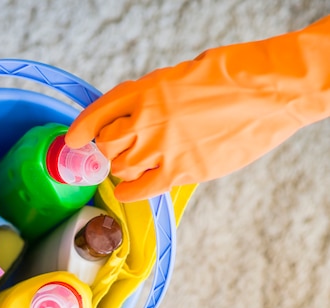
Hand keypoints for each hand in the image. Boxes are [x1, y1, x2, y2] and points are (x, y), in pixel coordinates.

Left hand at [66, 15, 329, 201]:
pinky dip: (127, 192)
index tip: (74, 139)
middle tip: (115, 152)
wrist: (272, 91)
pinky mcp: (181, 171)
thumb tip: (135, 114)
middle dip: (107, 149)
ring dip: (121, 168)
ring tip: (131, 165)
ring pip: (120, 168)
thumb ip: (153, 96)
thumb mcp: (181, 75)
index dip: (82, 128)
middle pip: (106, 145)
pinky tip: (125, 191)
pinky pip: (140, 189)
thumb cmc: (232, 76)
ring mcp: (162, 148)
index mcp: (146, 90)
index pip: (99, 113)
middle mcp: (147, 120)